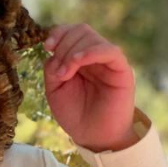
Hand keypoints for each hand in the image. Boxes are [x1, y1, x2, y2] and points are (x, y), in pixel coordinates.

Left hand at [42, 23, 136, 151]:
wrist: (94, 136)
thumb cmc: (75, 114)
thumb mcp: (55, 90)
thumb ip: (53, 68)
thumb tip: (53, 51)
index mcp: (79, 58)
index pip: (71, 31)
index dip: (58, 33)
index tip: (46, 46)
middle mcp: (95, 55)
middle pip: (80, 30)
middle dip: (63, 46)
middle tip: (58, 71)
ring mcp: (108, 61)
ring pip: (92, 37)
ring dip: (72, 52)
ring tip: (65, 75)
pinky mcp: (121, 69)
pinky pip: (109, 51)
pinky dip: (90, 52)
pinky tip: (77, 62)